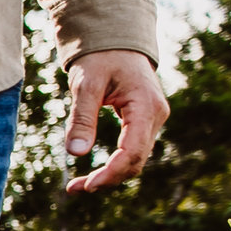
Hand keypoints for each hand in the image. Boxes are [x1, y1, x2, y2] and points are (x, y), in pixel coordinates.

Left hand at [62, 49, 168, 193]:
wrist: (116, 41)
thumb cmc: (100, 58)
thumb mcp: (85, 84)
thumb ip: (82, 118)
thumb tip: (76, 153)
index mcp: (146, 106)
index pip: (133, 151)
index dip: (112, 172)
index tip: (87, 185)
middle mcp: (156, 116)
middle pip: (136, 160)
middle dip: (108, 178)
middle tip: (74, 189)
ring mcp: (152, 120)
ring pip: (136, 159)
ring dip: (110, 175)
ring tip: (78, 186)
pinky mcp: (144, 122)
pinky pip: (132, 150)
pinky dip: (114, 164)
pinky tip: (93, 174)